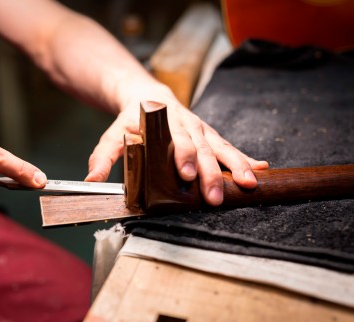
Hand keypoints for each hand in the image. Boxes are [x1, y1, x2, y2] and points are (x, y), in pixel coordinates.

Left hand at [85, 85, 267, 205]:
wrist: (148, 94)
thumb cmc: (131, 117)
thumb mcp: (113, 133)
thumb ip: (103, 155)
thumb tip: (91, 180)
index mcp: (165, 123)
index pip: (176, 141)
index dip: (183, 157)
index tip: (187, 176)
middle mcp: (188, 125)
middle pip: (203, 149)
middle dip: (212, 173)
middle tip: (216, 196)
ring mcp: (202, 130)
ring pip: (222, 147)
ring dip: (237, 166)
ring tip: (250, 183)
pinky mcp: (211, 135)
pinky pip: (230, 147)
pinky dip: (247, 158)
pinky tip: (262, 169)